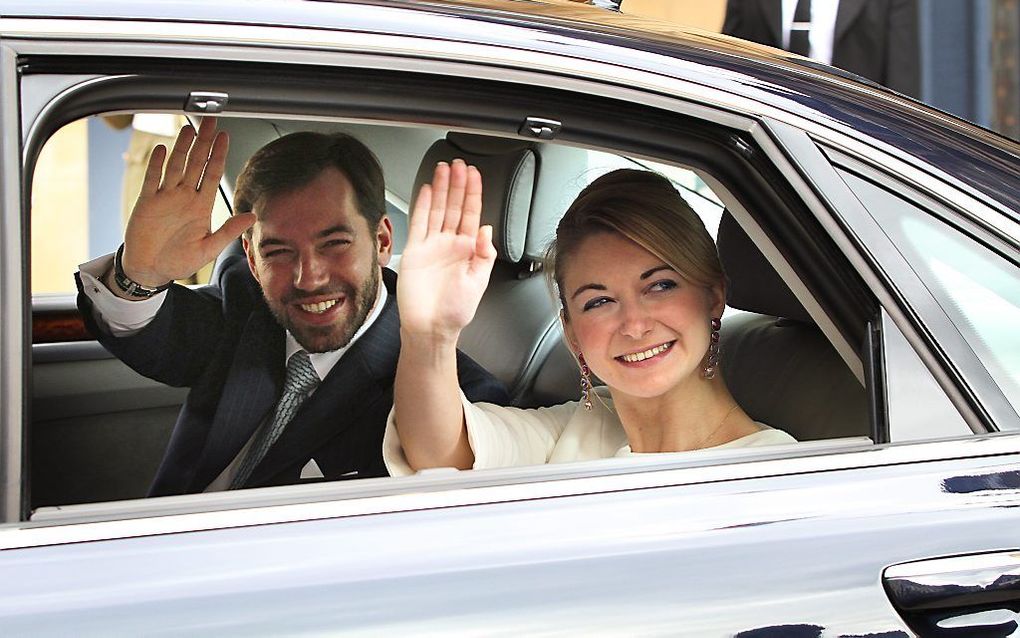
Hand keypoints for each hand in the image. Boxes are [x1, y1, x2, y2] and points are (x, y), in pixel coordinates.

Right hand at [120, 118, 255, 285]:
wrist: (151, 270)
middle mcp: (184, 197)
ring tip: (189, 129)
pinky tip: (163, 149)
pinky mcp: (147, 202)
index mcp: (201, 207)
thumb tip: (252, 217)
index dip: (219, 155)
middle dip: (204, 142)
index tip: (225, 137)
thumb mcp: (209, 249)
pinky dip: (157, 164)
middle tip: (210, 121)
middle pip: (196, 163)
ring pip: (176, 166)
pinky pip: (152, 179)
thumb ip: (229, 231)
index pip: (213, 174)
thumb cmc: (179, 260)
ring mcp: (165, 197)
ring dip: (182, 147)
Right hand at [397, 160, 495, 342]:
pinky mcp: (415, 251)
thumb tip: (486, 229)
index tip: (474, 175)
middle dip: (457, 184)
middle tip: (458, 164)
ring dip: (441, 189)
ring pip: (438, 210)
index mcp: (468, 250)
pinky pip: (420, 223)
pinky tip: (428, 190)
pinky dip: (423, 206)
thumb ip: (484, 253)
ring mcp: (432, 246)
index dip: (473, 193)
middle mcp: (450, 245)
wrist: (431, 327)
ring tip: (443, 169)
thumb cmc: (455, 311)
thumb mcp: (478, 281)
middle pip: (455, 206)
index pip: (472, 214)